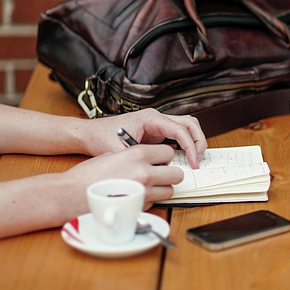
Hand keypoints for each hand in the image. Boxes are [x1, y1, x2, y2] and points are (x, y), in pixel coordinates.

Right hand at [63, 144, 182, 210]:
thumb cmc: (88, 175)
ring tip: (148, 187)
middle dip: (170, 174)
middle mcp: (144, 172)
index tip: (160, 160)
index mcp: (137, 154)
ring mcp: (144, 192)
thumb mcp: (113, 154)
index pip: (169, 152)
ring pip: (170, 191)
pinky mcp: (139, 208)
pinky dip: (150, 200)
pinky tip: (136, 196)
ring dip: (162, 189)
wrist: (72, 194)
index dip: (165, 157)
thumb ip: (134, 156)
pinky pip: (156, 203)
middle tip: (160, 174)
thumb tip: (149, 160)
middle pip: (176, 174)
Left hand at [80, 109, 206, 168]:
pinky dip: (186, 145)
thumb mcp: (120, 151)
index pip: (180, 129)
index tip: (193, 162)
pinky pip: (178, 135)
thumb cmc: (102, 137)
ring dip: (194, 141)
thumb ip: (139, 160)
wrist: (90, 133)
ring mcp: (158, 124)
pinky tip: (184, 159)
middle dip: (198, 141)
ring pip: (187, 127)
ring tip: (194, 159)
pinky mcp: (157, 132)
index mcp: (150, 118)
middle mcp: (157, 118)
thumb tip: (157, 171)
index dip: (191, 147)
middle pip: (190, 123)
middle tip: (198, 160)